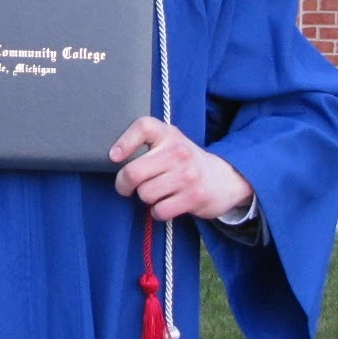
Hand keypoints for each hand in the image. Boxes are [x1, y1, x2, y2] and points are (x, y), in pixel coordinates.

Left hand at [109, 117, 253, 221]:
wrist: (224, 178)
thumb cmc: (185, 162)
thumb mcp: (170, 143)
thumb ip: (147, 144)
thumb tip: (113, 159)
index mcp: (169, 134)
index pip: (143, 127)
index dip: (124, 142)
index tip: (114, 157)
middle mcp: (178, 151)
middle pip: (133, 172)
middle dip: (123, 184)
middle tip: (126, 186)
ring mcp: (188, 175)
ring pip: (145, 194)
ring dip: (145, 198)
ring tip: (157, 192)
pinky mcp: (194, 197)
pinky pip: (159, 210)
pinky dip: (158, 211)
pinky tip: (167, 203)